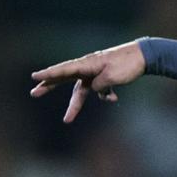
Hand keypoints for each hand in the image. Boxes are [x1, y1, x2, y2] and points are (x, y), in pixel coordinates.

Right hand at [29, 41, 146, 122]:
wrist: (143, 57)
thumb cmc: (127, 64)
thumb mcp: (112, 77)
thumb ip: (99, 85)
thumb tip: (94, 91)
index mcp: (87, 64)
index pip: (64, 70)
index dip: (48, 74)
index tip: (34, 77)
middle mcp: (87, 68)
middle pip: (64, 78)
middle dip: (49, 86)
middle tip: (33, 93)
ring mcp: (94, 73)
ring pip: (81, 91)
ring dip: (76, 105)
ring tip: (67, 120)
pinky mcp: (103, 78)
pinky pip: (99, 91)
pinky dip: (105, 97)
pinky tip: (114, 99)